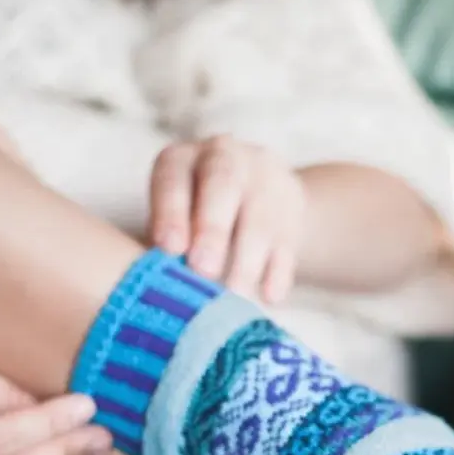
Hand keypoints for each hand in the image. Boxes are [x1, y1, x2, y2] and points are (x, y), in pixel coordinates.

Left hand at [149, 135, 305, 303]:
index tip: (170, 248)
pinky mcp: (293, 206)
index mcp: (182, 159)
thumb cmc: (194, 220)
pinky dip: (278, 271)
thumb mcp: (173, 219)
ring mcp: (263, 179)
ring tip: (235, 297)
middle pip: (223, 184)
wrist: (257, 200)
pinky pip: (287, 240)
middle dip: (213, 229)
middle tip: (204, 270)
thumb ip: (166, 243)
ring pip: (259, 218)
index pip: (174, 177)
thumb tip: (160, 284)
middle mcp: (224, 157)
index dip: (171, 212)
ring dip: (247, 261)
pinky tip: (270, 297)